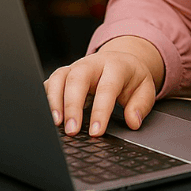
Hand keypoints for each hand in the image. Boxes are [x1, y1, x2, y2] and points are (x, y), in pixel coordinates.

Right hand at [43, 36, 164, 137]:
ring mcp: (75, 67)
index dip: (101, 111)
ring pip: (59, 78)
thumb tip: (133, 122)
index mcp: (115, 66)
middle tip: (72, 130)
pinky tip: (47, 116)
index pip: (107, 88)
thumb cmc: (131, 77)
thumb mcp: (145, 89)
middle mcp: (92, 64)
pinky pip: (49, 83)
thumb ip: (140, 105)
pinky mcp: (63, 75)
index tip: (96, 131)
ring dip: (54, 101)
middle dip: (72, 106)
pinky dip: (45, 99)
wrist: (121, 59)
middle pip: (77, 79)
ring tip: (56, 124)